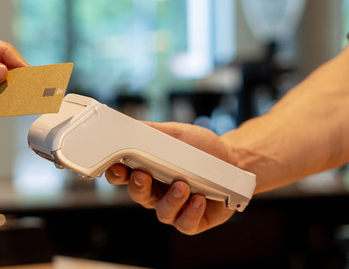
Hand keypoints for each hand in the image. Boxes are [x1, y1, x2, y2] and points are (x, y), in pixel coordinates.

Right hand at [105, 122, 236, 234]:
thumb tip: (126, 124)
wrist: (233, 160)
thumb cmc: (201, 147)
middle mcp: (156, 191)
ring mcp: (174, 208)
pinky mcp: (192, 220)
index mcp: (146, 169)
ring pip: (162, 212)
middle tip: (144, 175)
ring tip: (183, 186)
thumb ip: (149, 131)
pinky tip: (199, 199)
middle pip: (137, 195)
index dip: (116, 173)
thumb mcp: (175, 133)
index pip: (122, 176)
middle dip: (138, 187)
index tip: (118, 166)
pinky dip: (191, 212)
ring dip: (171, 200)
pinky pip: (185, 223)